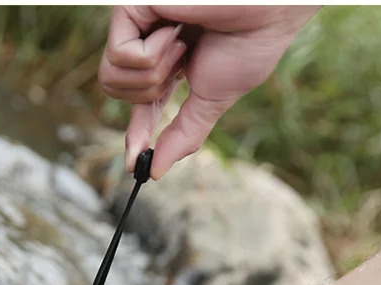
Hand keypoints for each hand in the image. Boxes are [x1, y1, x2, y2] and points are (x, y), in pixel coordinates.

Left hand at [99, 6, 318, 178]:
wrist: (268, 9)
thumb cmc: (249, 43)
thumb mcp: (212, 100)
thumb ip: (183, 135)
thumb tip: (155, 172)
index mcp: (171, 61)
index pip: (141, 102)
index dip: (137, 130)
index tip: (133, 163)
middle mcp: (148, 40)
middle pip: (114, 90)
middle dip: (147, 95)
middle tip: (179, 69)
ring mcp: (137, 23)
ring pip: (112, 78)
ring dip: (153, 74)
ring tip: (182, 43)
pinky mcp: (129, 7)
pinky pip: (120, 56)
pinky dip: (152, 53)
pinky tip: (176, 29)